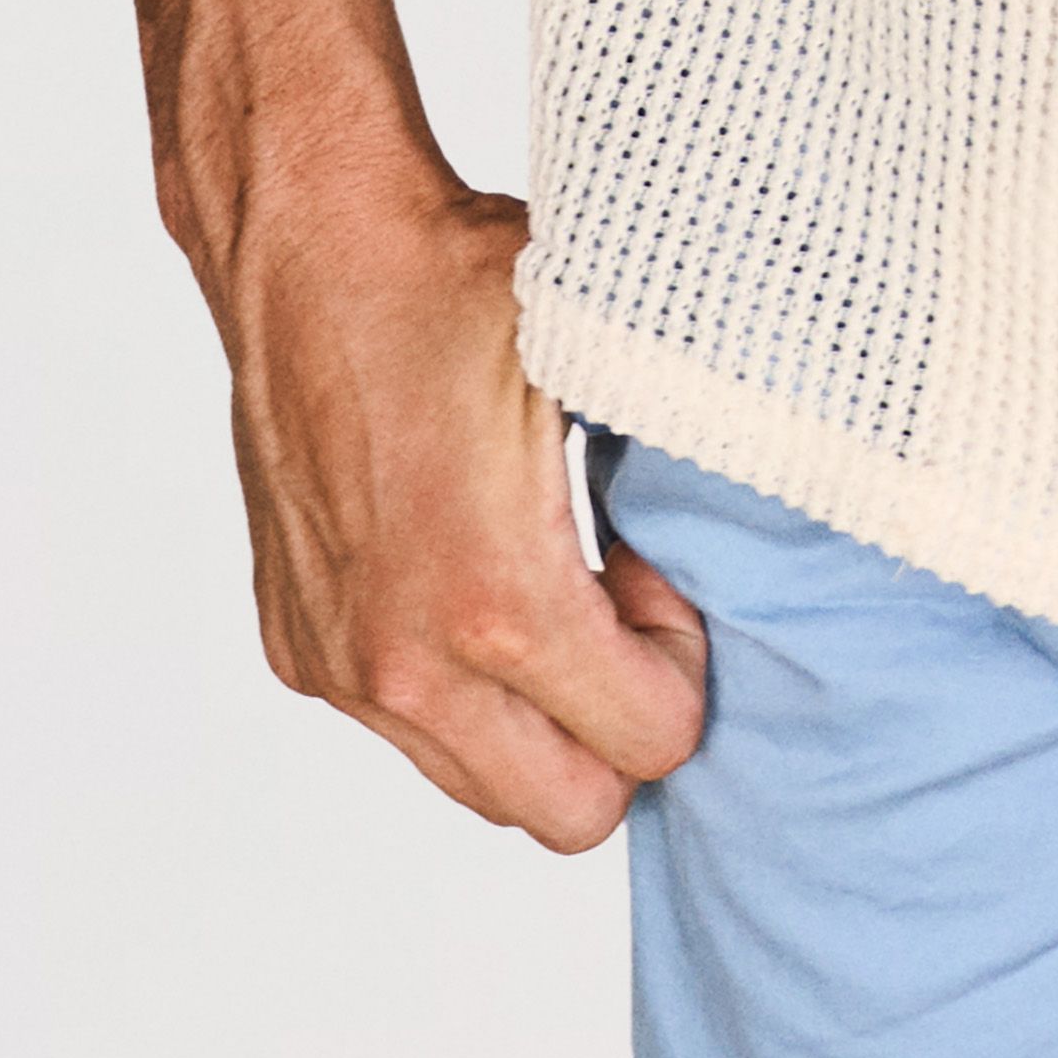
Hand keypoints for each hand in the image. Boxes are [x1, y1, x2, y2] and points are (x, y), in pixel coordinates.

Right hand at [210, 156, 708, 848]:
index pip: (649, 743)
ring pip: (483, 786)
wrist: (308, 243)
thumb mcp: (604, 361)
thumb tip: (759, 543)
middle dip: (618, 730)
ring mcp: (341, 664)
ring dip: (536, 718)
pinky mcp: (298, 646)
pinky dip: (456, 685)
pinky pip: (406, 729)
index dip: (681, 663)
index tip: (658, 571)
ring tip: (550, 589)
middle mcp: (405, 663)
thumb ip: (682, 476)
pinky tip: (469, 571)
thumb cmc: (454, 283)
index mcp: (494, 601)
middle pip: (569, 813)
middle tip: (619, 611)